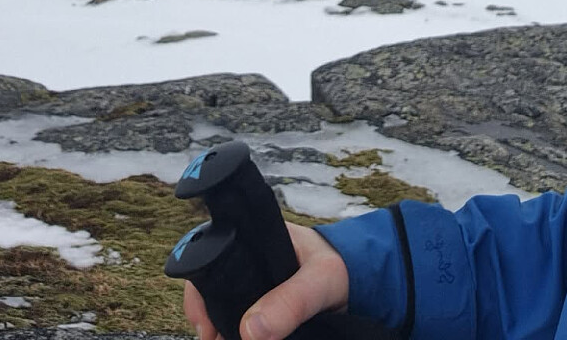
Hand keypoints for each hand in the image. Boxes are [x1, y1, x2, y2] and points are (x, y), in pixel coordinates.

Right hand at [184, 223, 350, 339]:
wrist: (367, 280)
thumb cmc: (343, 266)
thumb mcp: (320, 280)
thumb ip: (291, 301)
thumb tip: (251, 330)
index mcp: (258, 236)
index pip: (211, 250)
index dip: (200, 287)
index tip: (203, 322)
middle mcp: (250, 256)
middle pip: (211, 284)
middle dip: (206, 314)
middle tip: (212, 339)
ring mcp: (256, 281)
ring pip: (223, 304)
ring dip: (220, 326)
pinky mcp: (265, 304)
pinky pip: (241, 318)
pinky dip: (236, 331)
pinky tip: (236, 339)